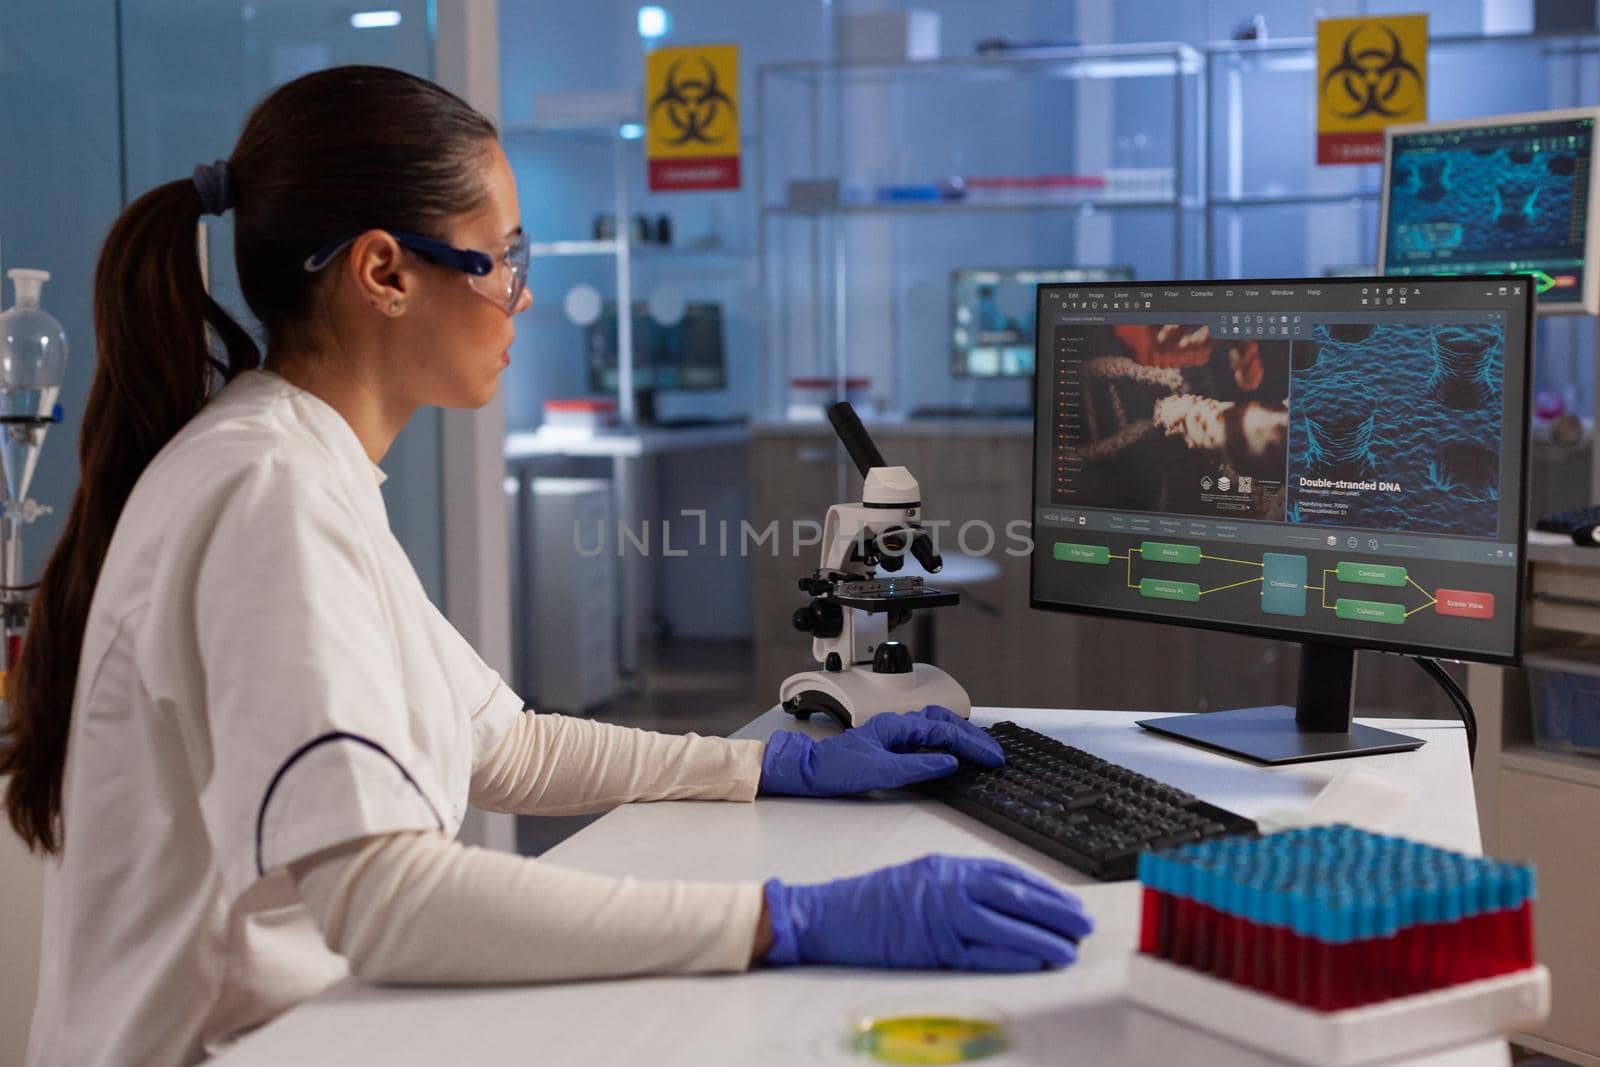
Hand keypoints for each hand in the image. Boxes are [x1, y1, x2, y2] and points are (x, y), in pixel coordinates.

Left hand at [759, 706, 1002, 796]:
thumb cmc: (836, 769)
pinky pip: (926, 733)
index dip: (971, 745)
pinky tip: (952, 750)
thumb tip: (949, 762)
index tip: (991, 758)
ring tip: (980, 749)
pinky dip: (946, 739)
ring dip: (961, 734)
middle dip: (973, 736)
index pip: (944, 731)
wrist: (808, 770)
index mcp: (897, 726)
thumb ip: (918, 767)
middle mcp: (897, 723)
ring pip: (936, 724)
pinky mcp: (890, 741)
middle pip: (945, 721)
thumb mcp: (881, 773)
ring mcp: (893, 731)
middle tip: (993, 753)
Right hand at [761, 854, 1092, 970]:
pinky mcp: (931, 948)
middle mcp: (947, 886)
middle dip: (1054, 910)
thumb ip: (958, 884)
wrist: (826, 915)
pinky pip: (982, 953)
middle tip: (1082, 923)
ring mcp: (940, 916)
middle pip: (1014, 896)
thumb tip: (1003, 900)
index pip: (1006, 873)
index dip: (1042, 888)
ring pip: (1005, 924)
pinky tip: (1036, 960)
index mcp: (947, 866)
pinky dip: (1013, 955)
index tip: (1067, 900)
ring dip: (1043, 936)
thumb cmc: (871, 900)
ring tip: (1070, 947)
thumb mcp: (920, 875)